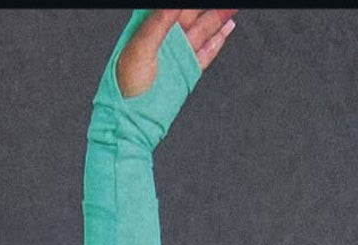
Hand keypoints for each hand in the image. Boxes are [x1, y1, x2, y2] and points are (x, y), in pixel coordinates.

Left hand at [116, 7, 237, 97]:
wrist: (132, 120)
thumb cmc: (125, 87)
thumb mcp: (141, 47)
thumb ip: (160, 21)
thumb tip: (175, 4)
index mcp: (151, 29)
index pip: (173, 8)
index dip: (186, 3)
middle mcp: (167, 40)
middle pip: (192, 14)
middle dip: (206, 7)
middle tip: (224, 0)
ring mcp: (179, 55)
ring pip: (204, 30)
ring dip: (218, 18)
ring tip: (231, 8)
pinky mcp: (187, 70)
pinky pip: (207, 51)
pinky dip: (218, 41)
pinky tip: (227, 29)